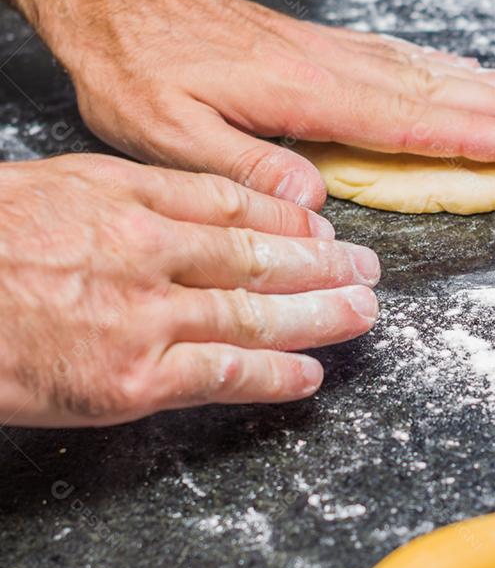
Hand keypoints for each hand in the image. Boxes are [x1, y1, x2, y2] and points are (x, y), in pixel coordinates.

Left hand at [0, 0, 494, 210]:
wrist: (115, 1)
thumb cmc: (137, 68)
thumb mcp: (168, 135)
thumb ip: (245, 170)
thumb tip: (314, 206)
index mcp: (301, 95)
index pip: (401, 119)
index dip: (465, 132)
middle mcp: (327, 67)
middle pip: (431, 86)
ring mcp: (327, 52)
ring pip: (422, 67)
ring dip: (484, 78)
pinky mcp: (317, 46)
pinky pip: (395, 54)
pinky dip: (440, 62)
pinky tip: (463, 69)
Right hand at [0, 154, 380, 426]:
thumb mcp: (52, 186)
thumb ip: (129, 195)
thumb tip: (197, 205)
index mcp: (124, 197)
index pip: (231, 204)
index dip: (288, 218)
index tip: (324, 226)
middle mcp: (145, 251)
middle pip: (258, 256)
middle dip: (324, 264)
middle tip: (368, 266)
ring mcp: (143, 317)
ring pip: (255, 313)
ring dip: (319, 314)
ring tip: (361, 313)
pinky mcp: (129, 381)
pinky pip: (222, 375)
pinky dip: (273, 375)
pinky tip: (311, 375)